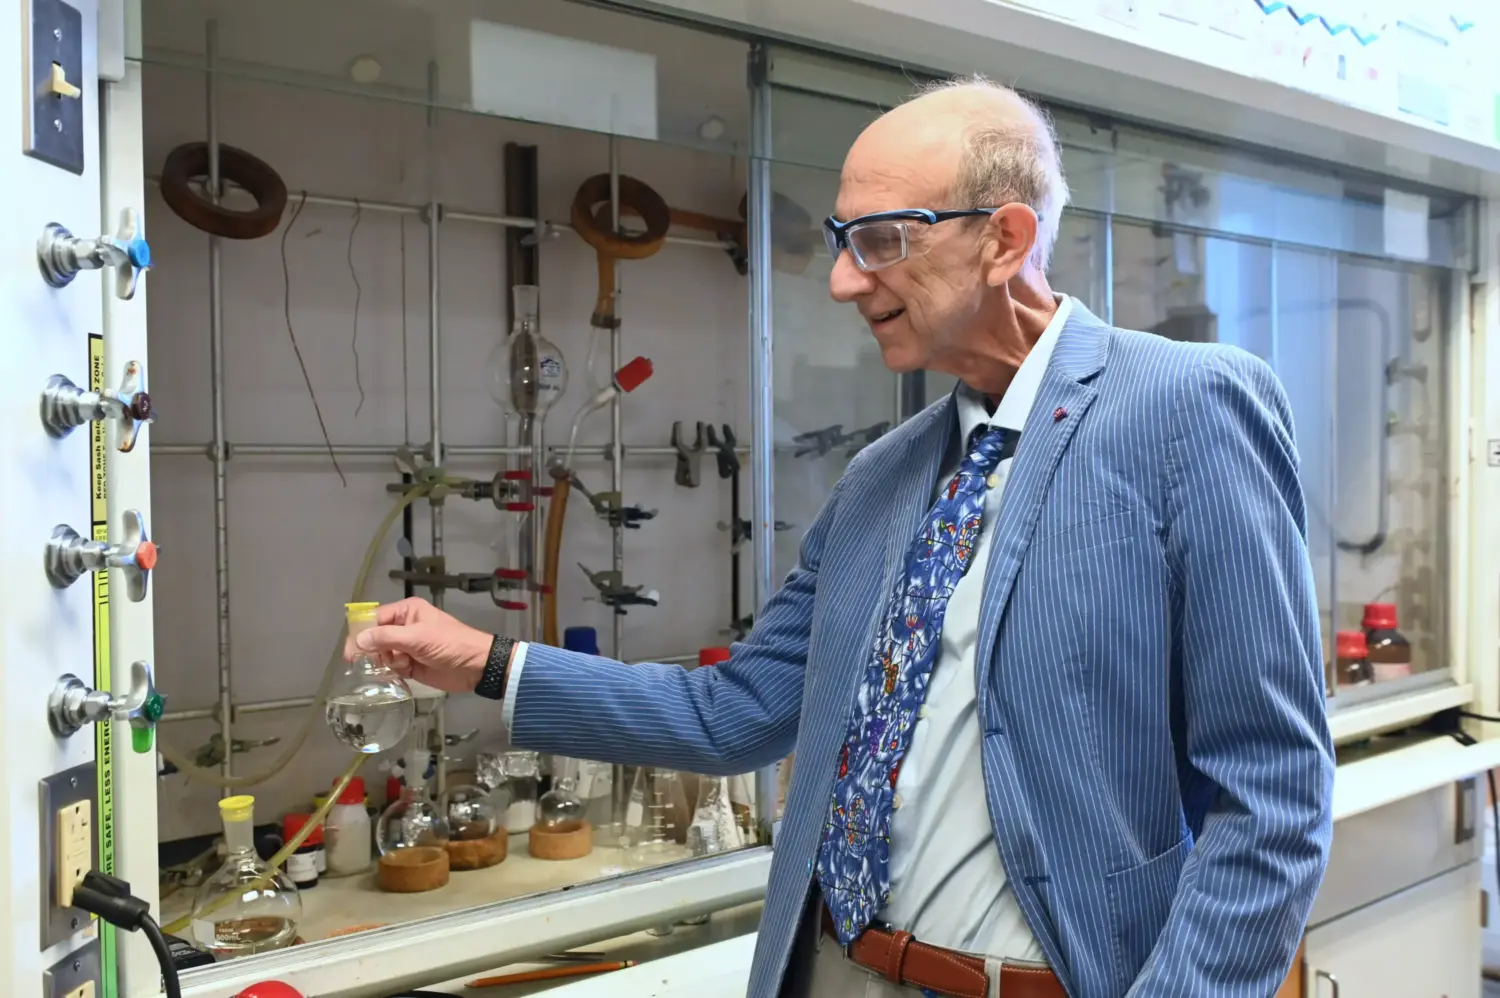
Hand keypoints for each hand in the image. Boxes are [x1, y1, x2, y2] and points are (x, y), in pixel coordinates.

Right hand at [344, 598, 494, 693]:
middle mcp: (404, 627)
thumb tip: (358, 639)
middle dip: (373, 651)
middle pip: (375, 638)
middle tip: (370, 664)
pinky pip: (391, 668)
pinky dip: (392, 672)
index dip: (361, 633)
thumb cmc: (449, 644)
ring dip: (385, 663)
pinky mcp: (411, 665)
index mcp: (407, 611)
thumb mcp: (418, 637)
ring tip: (401, 665)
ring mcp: (407, 647)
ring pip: (382, 655)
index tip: (351, 651)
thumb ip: (387, 638)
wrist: (475, 666)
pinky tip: (402, 674)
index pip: (375, 618)